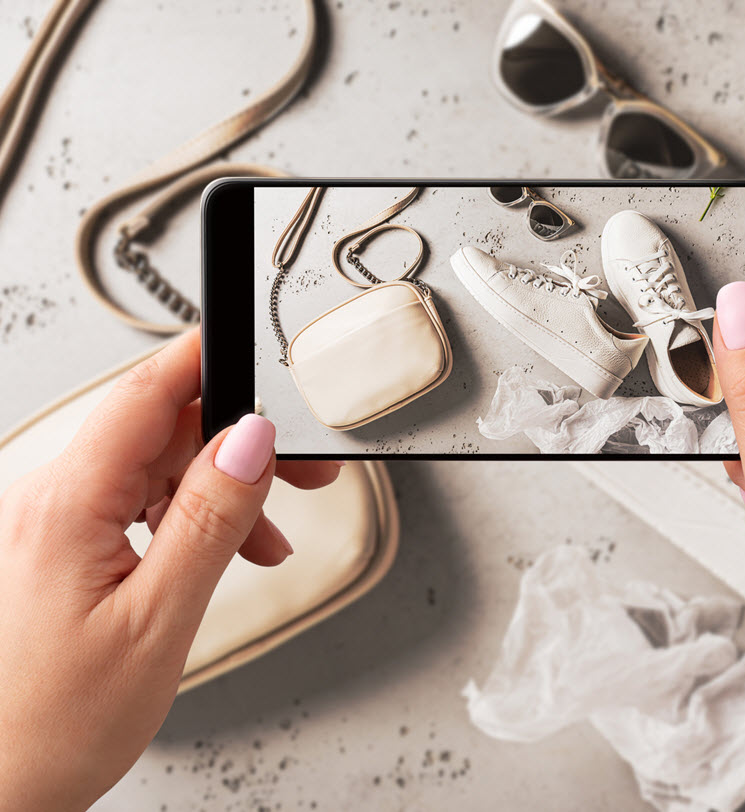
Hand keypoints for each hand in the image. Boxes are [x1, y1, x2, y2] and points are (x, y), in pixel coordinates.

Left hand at [0, 329, 340, 811]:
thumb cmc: (48, 726)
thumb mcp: (157, 621)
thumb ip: (209, 521)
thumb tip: (250, 442)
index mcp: (65, 505)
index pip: (144, 395)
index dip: (207, 361)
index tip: (259, 349)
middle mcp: (49, 501)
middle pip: (160, 431)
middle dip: (238, 443)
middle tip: (304, 473)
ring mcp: (52, 523)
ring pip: (155, 469)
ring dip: (220, 491)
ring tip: (265, 539)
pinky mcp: (61, 546)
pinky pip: (135, 505)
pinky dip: (189, 519)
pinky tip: (224, 550)